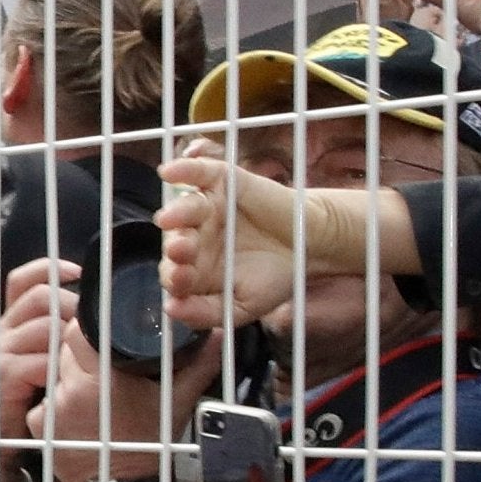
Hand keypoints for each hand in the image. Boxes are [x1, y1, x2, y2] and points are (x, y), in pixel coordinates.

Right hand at [0, 258, 82, 474]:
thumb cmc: (22, 405)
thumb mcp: (40, 364)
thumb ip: (56, 341)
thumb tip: (95, 322)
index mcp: (12, 324)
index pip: (24, 279)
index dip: (51, 268)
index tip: (79, 274)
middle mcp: (3, 331)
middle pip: (42, 296)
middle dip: (74, 309)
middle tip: (90, 334)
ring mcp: (1, 352)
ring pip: (45, 326)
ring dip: (70, 342)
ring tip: (81, 361)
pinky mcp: (3, 377)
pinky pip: (38, 360)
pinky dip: (58, 370)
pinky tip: (64, 383)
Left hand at [34, 321, 216, 481]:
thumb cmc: (152, 445)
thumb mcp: (178, 401)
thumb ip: (199, 364)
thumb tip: (219, 335)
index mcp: (100, 378)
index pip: (77, 331)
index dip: (87, 327)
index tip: (101, 334)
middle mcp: (70, 390)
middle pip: (64, 350)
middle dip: (81, 352)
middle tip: (103, 366)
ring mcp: (52, 408)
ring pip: (55, 373)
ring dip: (70, 376)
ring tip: (94, 393)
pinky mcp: (40, 426)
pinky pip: (45, 400)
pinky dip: (58, 401)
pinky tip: (79, 413)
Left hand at [156, 157, 378, 328]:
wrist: (312, 248)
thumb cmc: (274, 278)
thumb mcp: (242, 307)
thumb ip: (206, 313)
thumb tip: (171, 310)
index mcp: (194, 269)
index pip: (173, 273)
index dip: (174, 278)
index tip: (181, 283)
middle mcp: (195, 237)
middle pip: (175, 239)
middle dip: (176, 247)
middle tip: (181, 250)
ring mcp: (208, 208)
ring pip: (186, 208)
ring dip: (178, 213)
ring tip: (171, 219)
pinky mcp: (223, 182)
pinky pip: (199, 173)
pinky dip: (183, 168)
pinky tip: (168, 172)